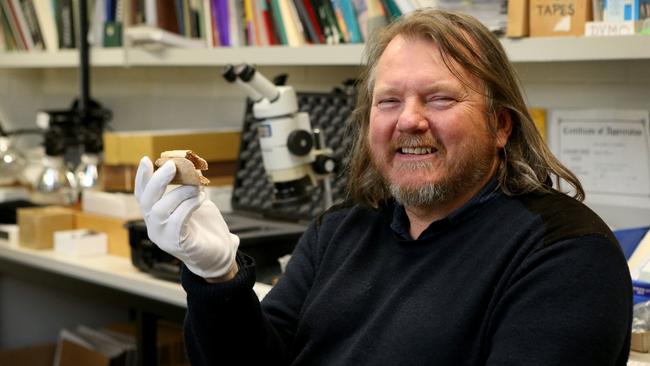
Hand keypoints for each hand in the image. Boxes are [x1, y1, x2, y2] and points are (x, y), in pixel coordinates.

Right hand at [134, 157, 238, 279]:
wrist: (219, 255)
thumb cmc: (206, 228)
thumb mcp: (195, 202)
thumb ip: (189, 187)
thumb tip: (191, 165)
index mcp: (156, 215)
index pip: (142, 195)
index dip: (142, 178)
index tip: (146, 160)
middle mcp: (155, 226)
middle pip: (147, 200)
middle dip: (158, 180)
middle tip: (172, 165)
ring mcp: (163, 236)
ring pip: (161, 209)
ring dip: (180, 192)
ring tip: (196, 187)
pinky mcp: (176, 244)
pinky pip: (177, 220)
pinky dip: (189, 205)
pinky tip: (201, 199)